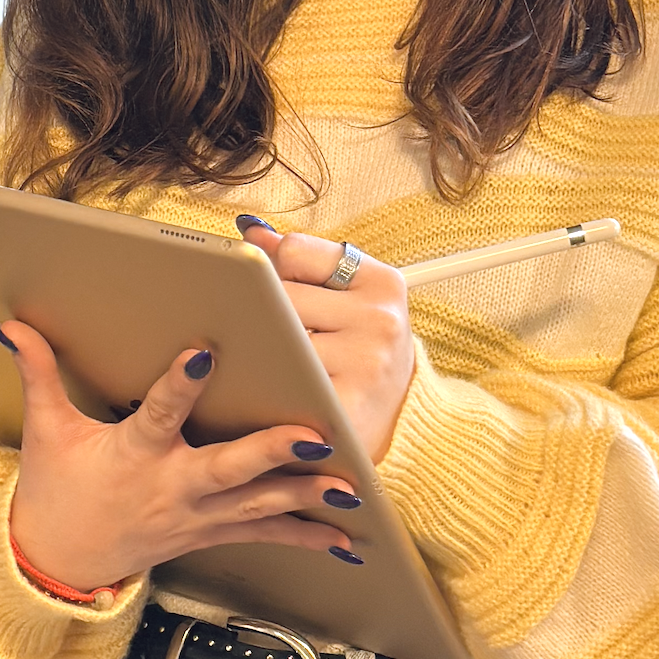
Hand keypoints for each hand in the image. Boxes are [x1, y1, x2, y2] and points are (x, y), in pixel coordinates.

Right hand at [4, 323, 361, 590]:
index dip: (178, 385)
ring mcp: (197, 517)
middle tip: (313, 436)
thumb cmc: (56, 492)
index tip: (203, 354)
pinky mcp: (211, 533)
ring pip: (259, 506)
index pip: (157, 414)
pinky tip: (346, 537)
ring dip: (306, 496)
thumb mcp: (46, 431)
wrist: (58, 566)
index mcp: (133, 455)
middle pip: (228, 470)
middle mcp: (172, 488)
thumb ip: (39, 371)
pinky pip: (265, 534)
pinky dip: (307, 535)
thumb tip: (10, 322)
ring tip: (350, 487)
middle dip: (271, 453)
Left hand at [237, 220, 414, 461]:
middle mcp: (381, 318)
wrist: (408, 428)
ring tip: (278, 368)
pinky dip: (268, 391)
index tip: (280, 293)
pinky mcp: (346, 407)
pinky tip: (277, 397)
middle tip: (274, 339)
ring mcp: (366, 364)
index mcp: (382, 282)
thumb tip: (250, 230)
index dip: (273, 273)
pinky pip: (281, 387)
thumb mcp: (350, 302)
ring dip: (262, 356)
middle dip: (264, 317)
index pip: (293, 251)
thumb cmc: (366, 357)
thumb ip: (302, 262)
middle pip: (278, 297)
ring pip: (275, 342)